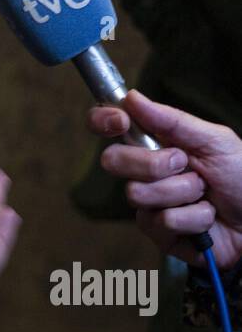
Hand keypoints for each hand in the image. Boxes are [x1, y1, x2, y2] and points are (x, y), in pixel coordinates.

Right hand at [86, 88, 241, 269]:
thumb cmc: (240, 176)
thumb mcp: (215, 141)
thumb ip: (173, 121)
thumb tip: (131, 97)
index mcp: (155, 142)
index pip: (109, 126)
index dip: (103, 120)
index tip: (121, 122)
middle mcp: (145, 171)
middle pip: (113, 160)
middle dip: (152, 162)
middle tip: (184, 163)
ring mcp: (148, 203)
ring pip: (138, 193)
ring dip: (182, 192)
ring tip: (205, 194)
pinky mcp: (157, 233)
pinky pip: (161, 221)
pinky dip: (193, 217)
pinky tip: (206, 217)